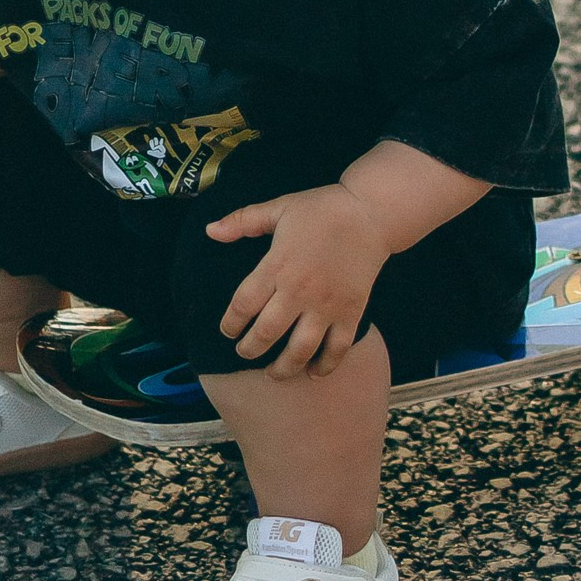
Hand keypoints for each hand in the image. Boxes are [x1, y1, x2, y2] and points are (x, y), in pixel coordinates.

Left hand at [209, 181, 386, 373]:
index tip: (228, 331)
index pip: (243, 304)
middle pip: (266, 333)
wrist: (371, 213)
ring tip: (273, 373)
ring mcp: (327, 304)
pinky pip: (337, 348)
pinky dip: (324, 365)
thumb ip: (242, 220)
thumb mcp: (279, 207)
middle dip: (249, 350)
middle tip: (244, 353)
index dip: (230, 324)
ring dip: (282, 368)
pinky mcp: (351, 311)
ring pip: (300, 349)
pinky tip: (313, 372)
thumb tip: (209, 231)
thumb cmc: (322, 209)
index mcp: (278, 264)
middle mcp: (299, 289)